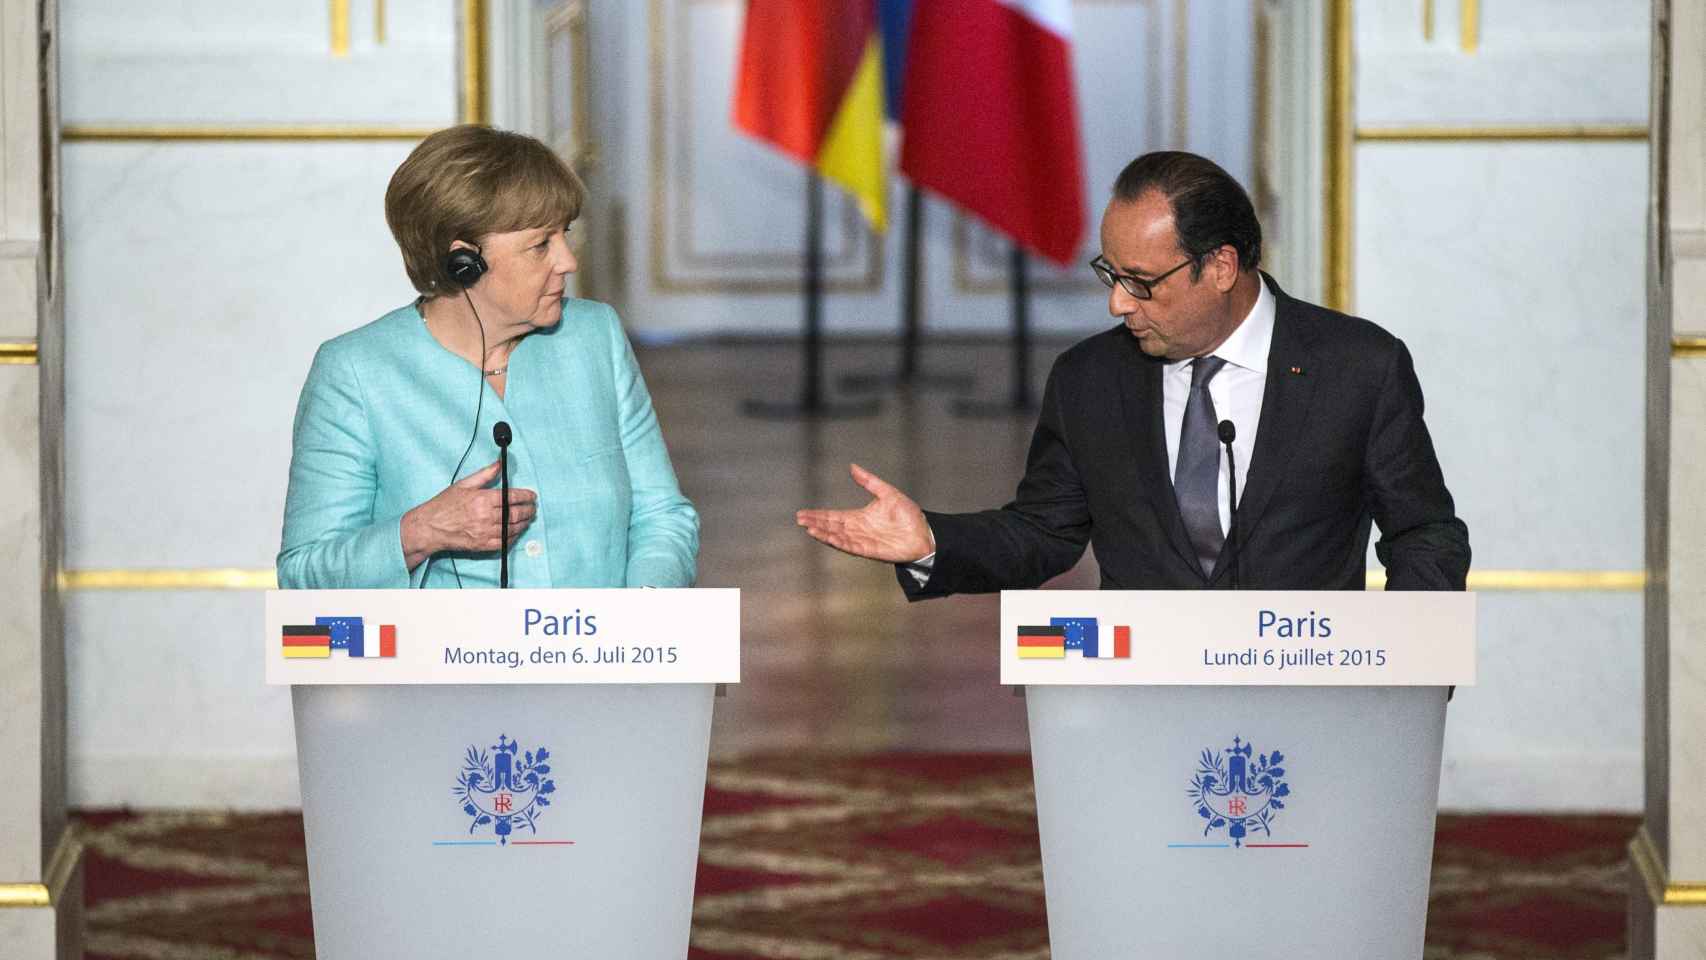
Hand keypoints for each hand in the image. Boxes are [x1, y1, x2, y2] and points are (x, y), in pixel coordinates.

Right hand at [402, 460, 537, 568]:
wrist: (429, 527)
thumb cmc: (444, 505)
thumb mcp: (464, 484)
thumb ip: (485, 474)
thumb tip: (500, 464)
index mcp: (482, 499)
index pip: (511, 497)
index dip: (526, 496)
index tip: (532, 496)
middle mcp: (485, 516)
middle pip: (515, 513)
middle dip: (529, 510)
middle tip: (533, 507)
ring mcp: (484, 532)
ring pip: (513, 528)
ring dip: (524, 523)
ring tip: (528, 518)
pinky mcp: (482, 545)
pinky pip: (504, 542)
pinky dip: (514, 537)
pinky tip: (517, 531)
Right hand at [796, 463, 933, 562]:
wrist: (924, 533)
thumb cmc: (908, 515)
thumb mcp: (887, 493)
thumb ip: (869, 481)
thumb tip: (852, 467)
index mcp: (859, 517)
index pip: (834, 516)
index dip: (819, 514)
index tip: (803, 513)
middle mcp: (858, 529)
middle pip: (832, 526)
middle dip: (816, 522)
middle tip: (799, 519)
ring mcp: (862, 541)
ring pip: (838, 537)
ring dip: (823, 533)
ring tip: (809, 528)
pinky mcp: (870, 550)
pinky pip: (850, 546)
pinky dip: (838, 542)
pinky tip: (827, 537)